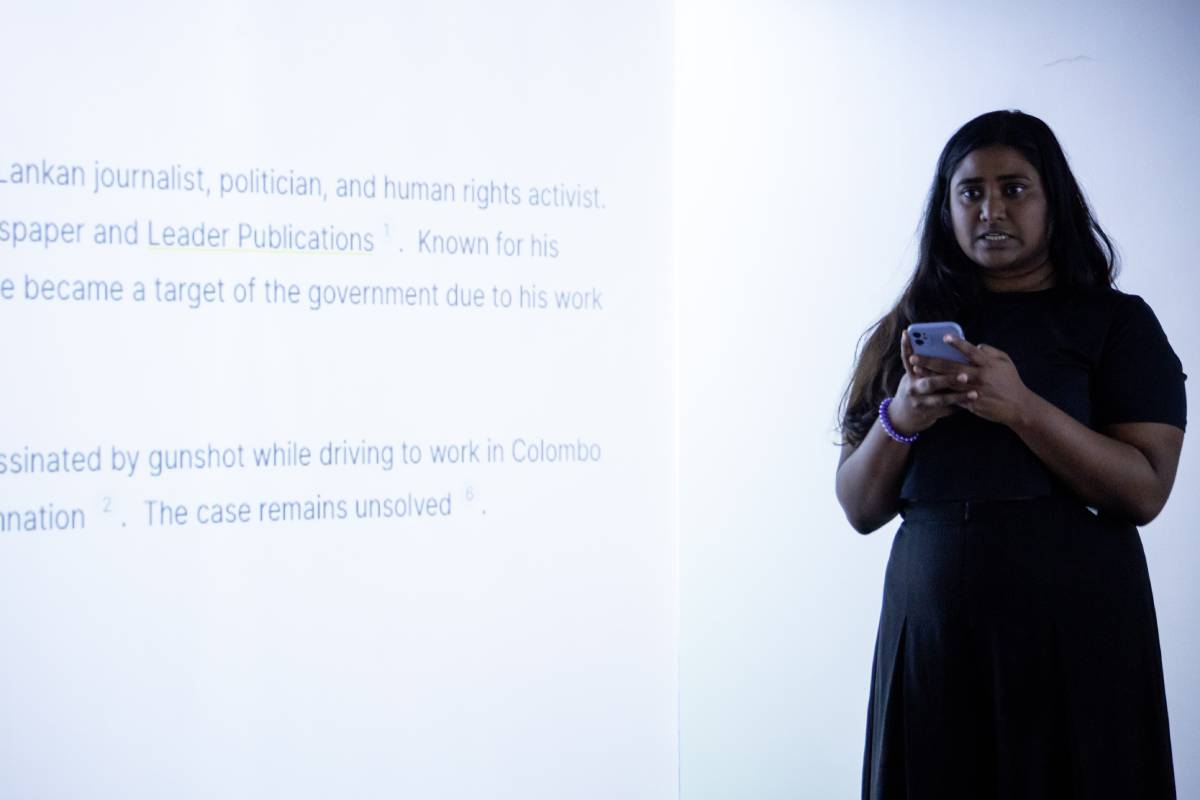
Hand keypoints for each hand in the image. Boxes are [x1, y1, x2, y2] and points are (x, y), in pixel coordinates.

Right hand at [887, 330, 972, 435]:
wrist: (902, 417)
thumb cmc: (915, 388)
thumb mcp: (912, 375)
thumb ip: (926, 364)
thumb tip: (946, 347)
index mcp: (909, 375)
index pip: (909, 358)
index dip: (910, 347)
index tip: (917, 337)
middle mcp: (912, 389)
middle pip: (930, 383)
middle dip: (947, 379)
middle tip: (964, 376)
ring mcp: (920, 403)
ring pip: (941, 400)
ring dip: (959, 397)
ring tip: (975, 394)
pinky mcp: (929, 414)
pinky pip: (947, 410)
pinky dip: (960, 406)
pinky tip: (973, 405)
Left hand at [911, 334, 1034, 427]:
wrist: (1018, 406)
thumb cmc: (1010, 381)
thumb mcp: (1006, 362)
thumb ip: (990, 351)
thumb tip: (976, 345)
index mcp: (988, 364)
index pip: (971, 351)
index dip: (958, 344)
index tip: (944, 337)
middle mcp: (980, 376)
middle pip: (951, 366)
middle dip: (931, 361)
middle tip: (915, 356)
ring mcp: (974, 391)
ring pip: (948, 381)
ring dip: (930, 375)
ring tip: (915, 370)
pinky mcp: (971, 404)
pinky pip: (953, 396)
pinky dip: (939, 391)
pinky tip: (926, 386)